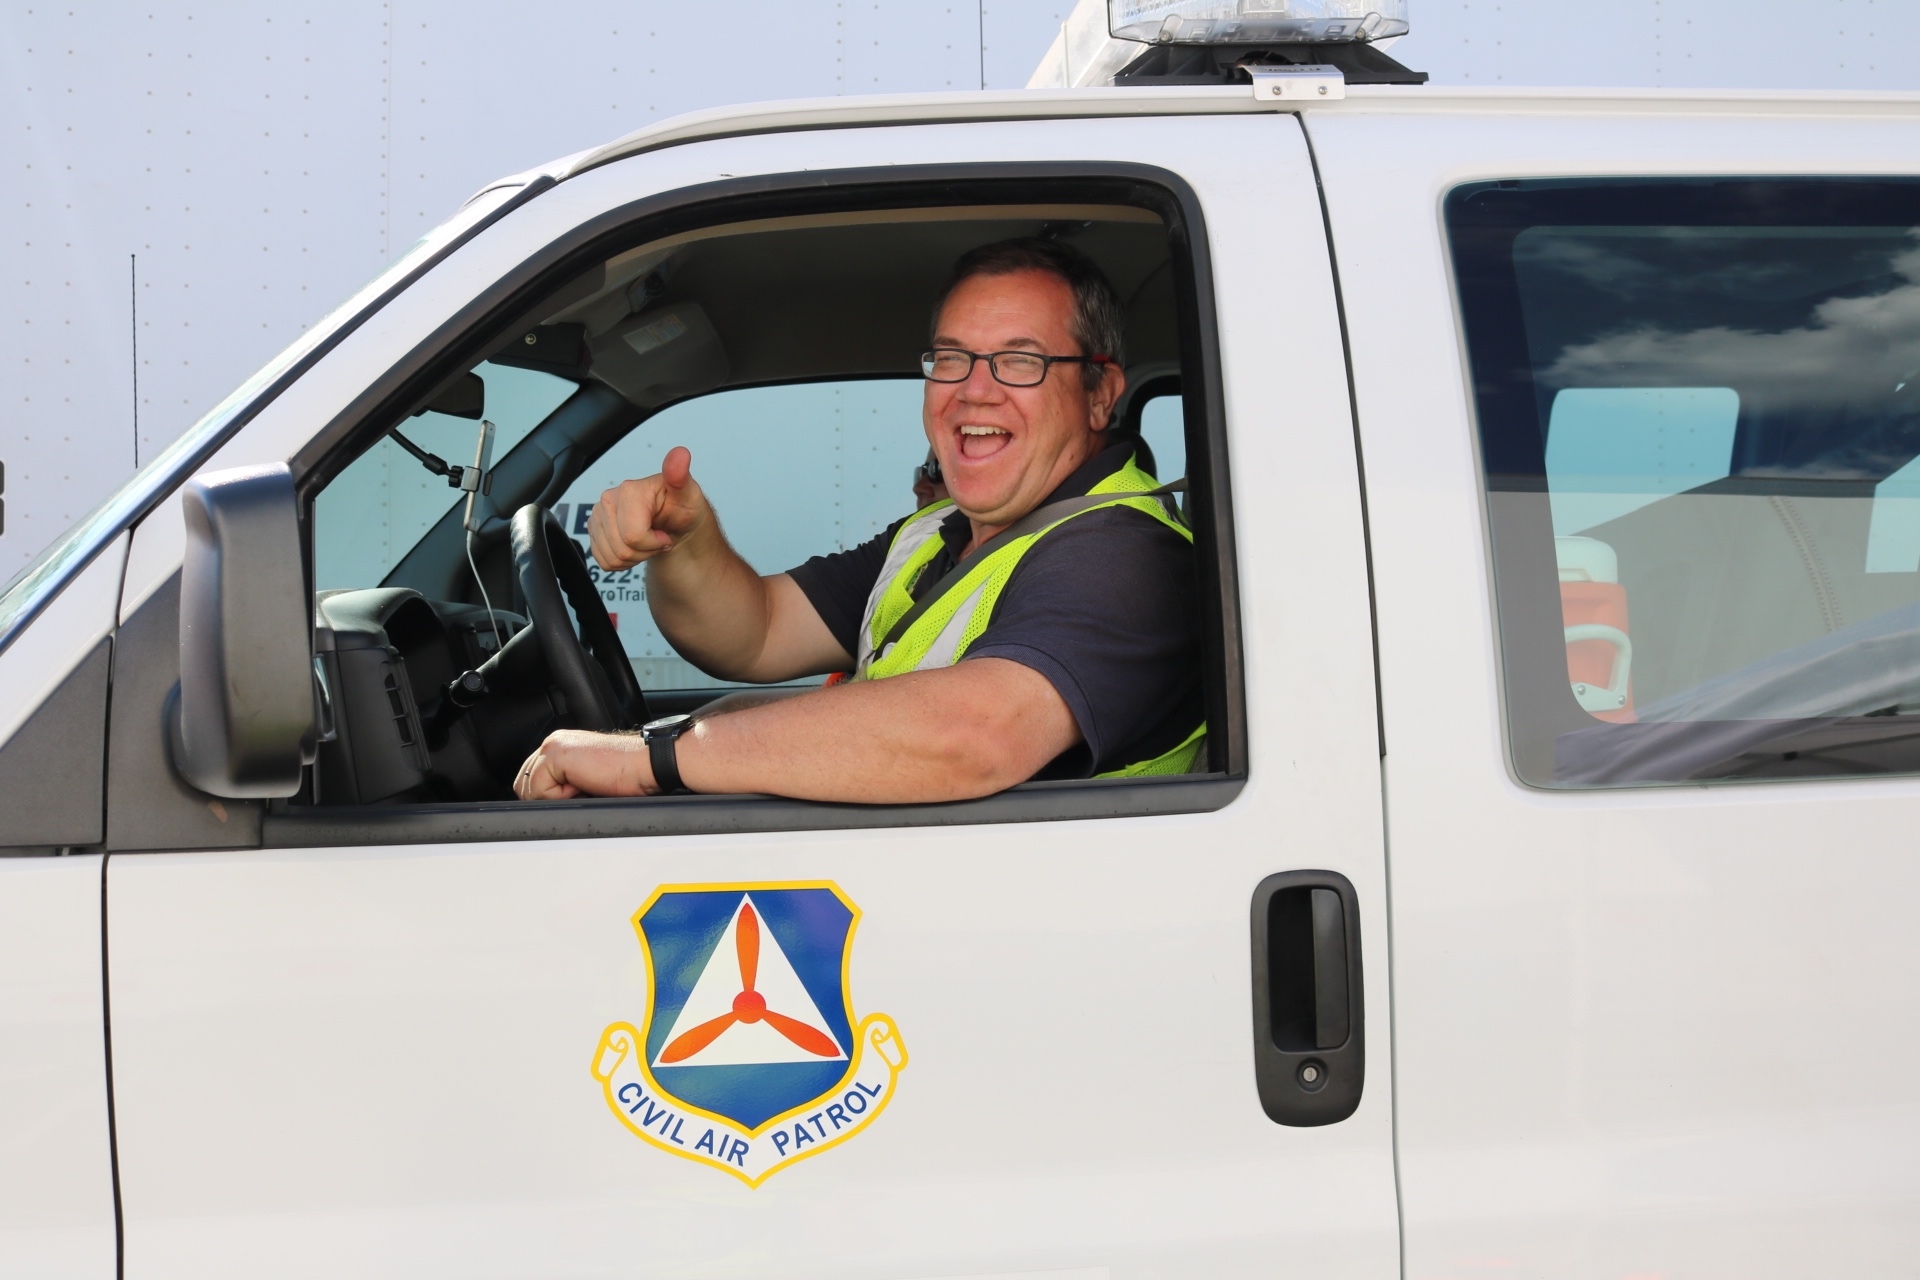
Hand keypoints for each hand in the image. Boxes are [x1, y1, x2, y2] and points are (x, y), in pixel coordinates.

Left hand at [514, 729, 655, 799]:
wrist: (645, 765)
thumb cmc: (627, 775)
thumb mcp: (587, 779)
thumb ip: (563, 782)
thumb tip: (543, 802)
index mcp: (560, 746)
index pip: (530, 778)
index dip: (546, 796)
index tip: (574, 796)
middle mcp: (553, 742)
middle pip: (523, 784)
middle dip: (546, 799)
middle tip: (580, 792)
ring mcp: (553, 746)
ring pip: (529, 789)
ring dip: (555, 798)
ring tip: (584, 787)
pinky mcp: (556, 755)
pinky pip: (540, 790)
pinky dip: (562, 797)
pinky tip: (585, 784)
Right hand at [587, 445, 708, 571]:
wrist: (675, 524)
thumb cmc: (682, 509)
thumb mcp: (689, 495)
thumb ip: (680, 476)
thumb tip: (680, 454)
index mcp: (630, 490)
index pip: (633, 535)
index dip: (654, 543)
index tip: (665, 534)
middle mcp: (609, 499)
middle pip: (621, 548)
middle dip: (645, 551)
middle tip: (658, 538)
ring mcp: (598, 515)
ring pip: (612, 557)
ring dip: (635, 557)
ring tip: (648, 541)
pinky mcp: (594, 530)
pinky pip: (604, 560)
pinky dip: (623, 561)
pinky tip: (636, 546)